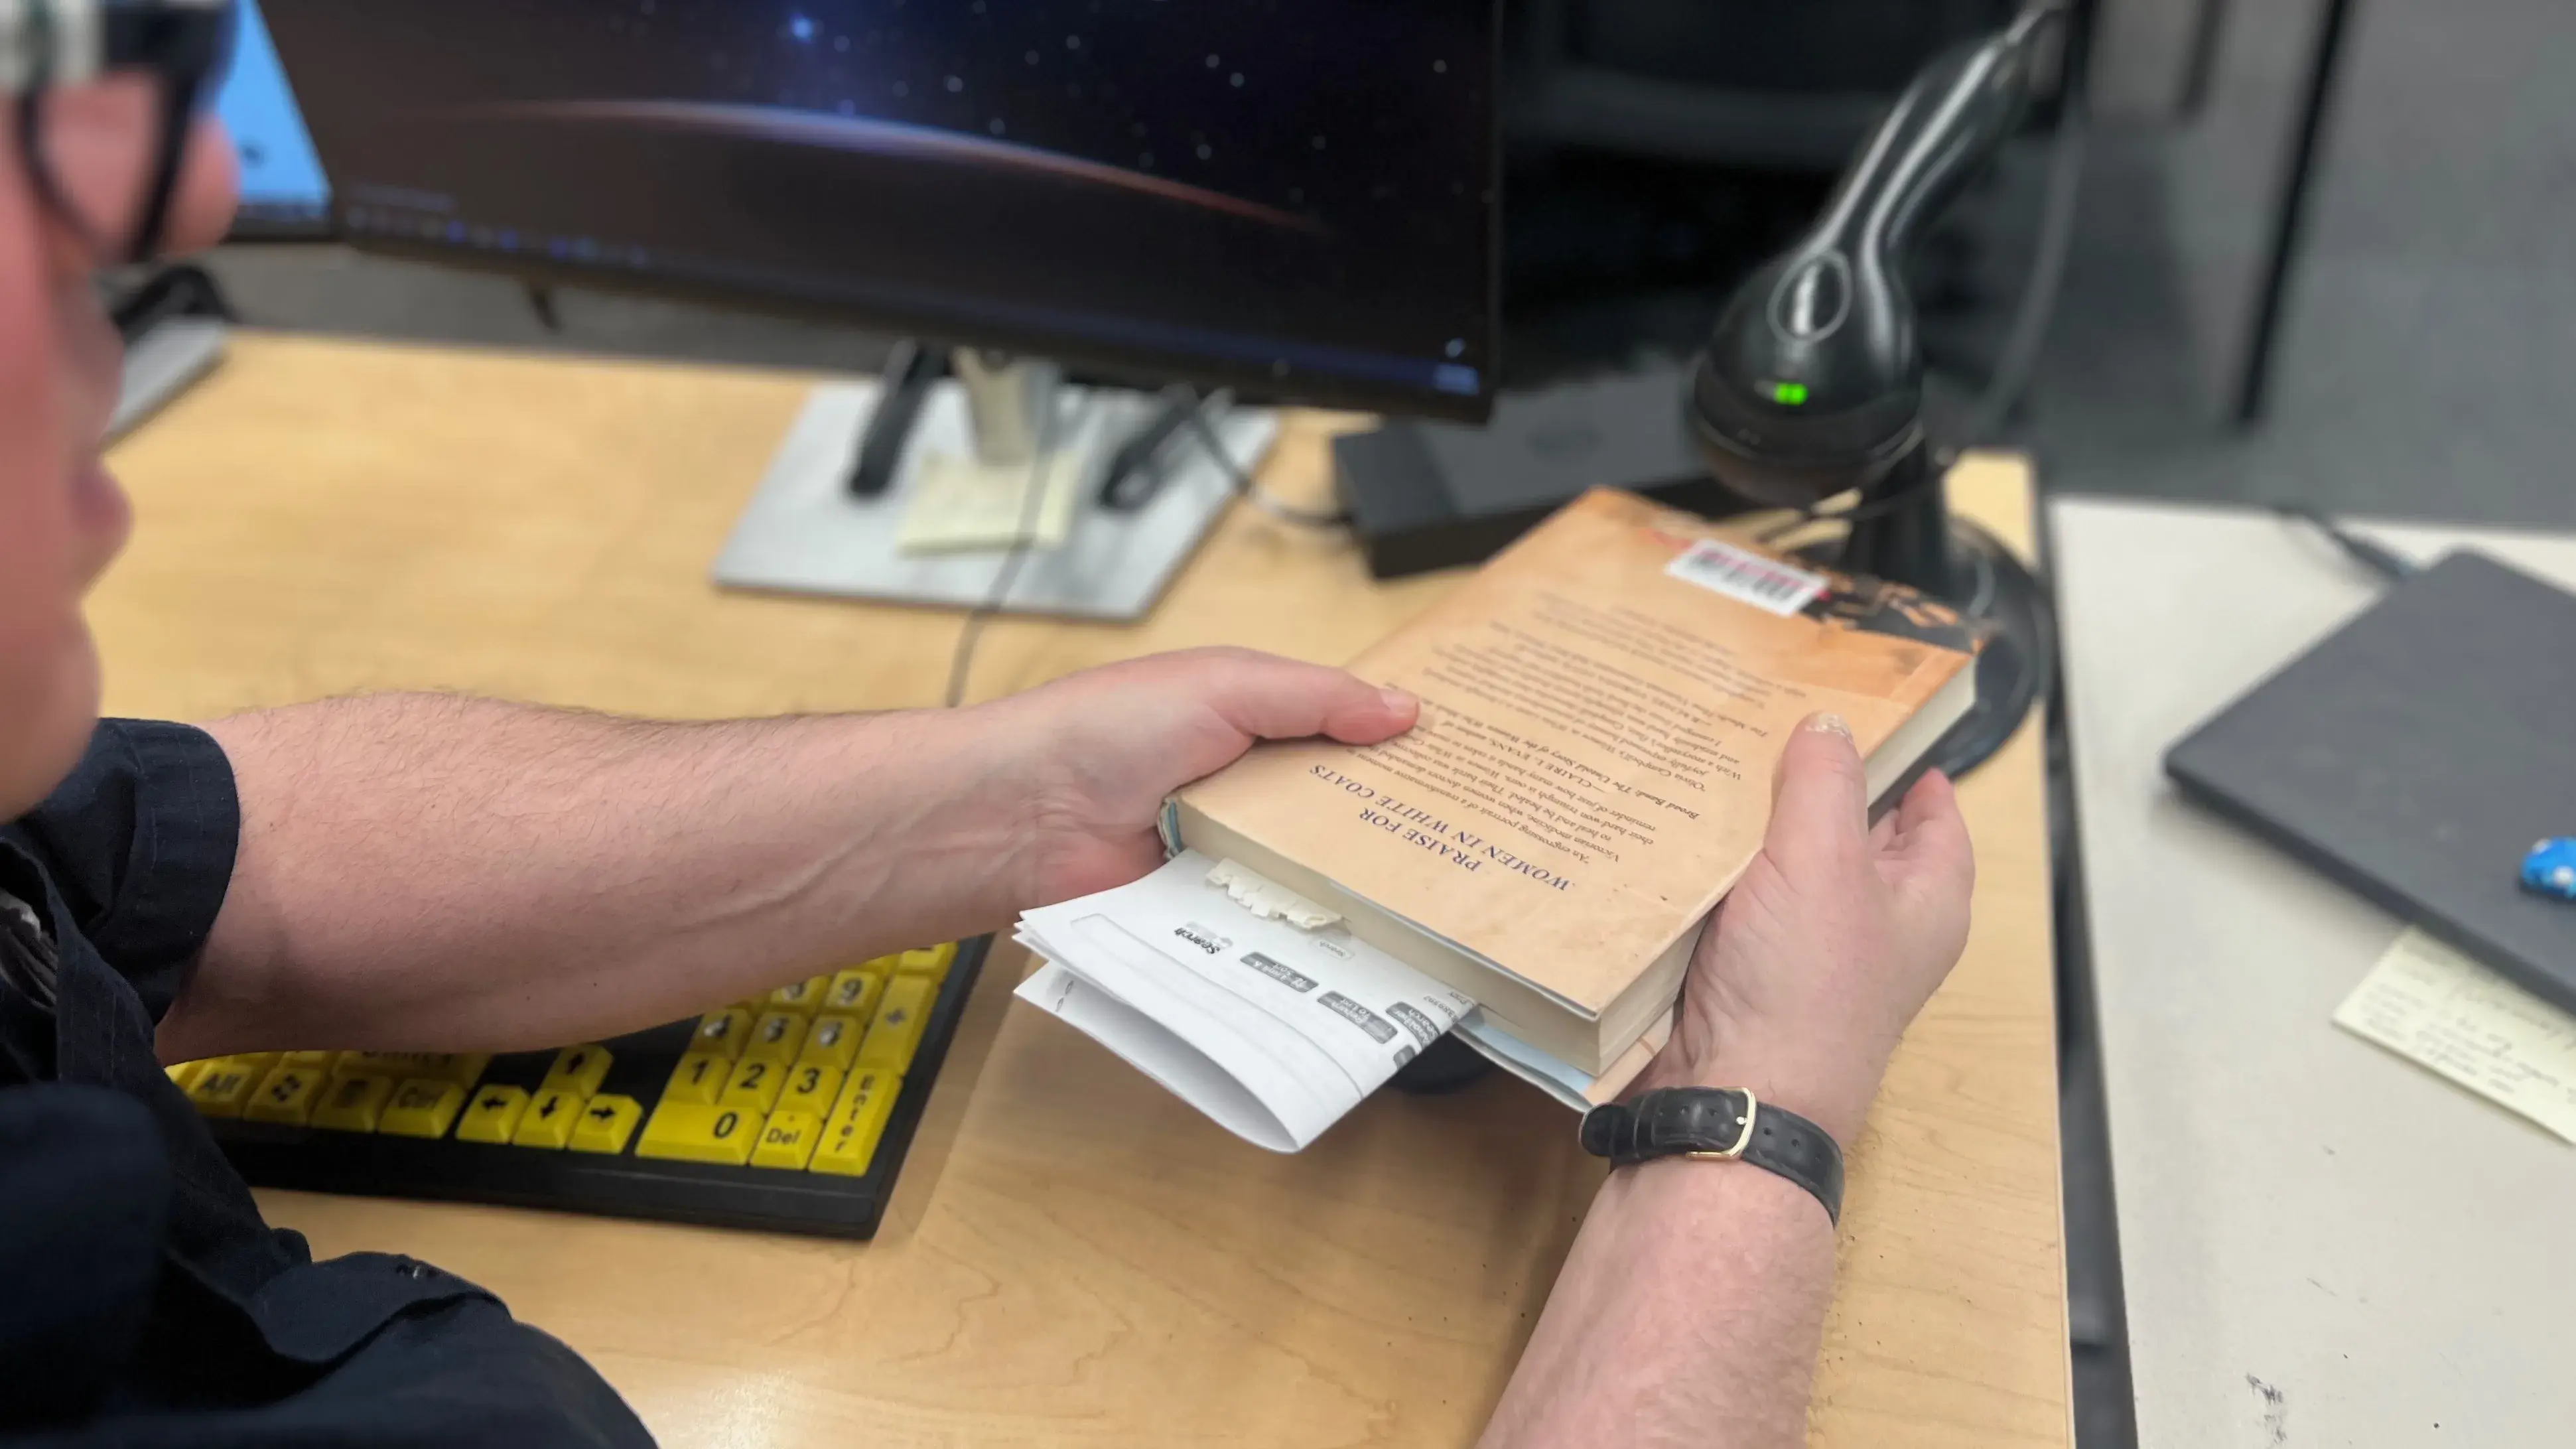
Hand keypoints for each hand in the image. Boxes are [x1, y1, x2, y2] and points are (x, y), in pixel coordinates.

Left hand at [979, 647, 1417, 906]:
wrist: (1022, 816)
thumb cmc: (1103, 729)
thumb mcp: (1225, 684)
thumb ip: (1316, 697)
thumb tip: (1402, 711)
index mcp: (1248, 721)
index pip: (1340, 734)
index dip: (1392, 749)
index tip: (1460, 769)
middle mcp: (1241, 786)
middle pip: (1336, 810)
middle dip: (1390, 824)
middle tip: (1466, 840)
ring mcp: (1225, 850)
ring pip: (1309, 871)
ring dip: (1350, 881)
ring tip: (1431, 897)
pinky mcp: (1204, 908)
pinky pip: (1267, 921)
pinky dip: (1299, 926)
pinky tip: (1354, 935)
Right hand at [1642, 712, 1974, 1143]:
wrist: (1733, 1100)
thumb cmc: (1804, 991)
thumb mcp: (1824, 862)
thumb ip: (1827, 781)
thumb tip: (1829, 721)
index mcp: (1925, 898)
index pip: (1934, 810)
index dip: (1906, 758)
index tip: (1863, 709)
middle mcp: (1876, 925)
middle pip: (1853, 830)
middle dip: (1813, 779)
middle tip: (1767, 716)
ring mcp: (1810, 950)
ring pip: (1786, 863)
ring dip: (1750, 823)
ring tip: (1710, 757)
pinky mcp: (1750, 970)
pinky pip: (1734, 900)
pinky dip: (1710, 867)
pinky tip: (1675, 829)